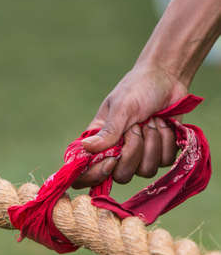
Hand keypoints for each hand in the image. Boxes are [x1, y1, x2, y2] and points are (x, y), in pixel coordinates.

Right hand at [72, 65, 187, 188]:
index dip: (97, 174)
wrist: (168, 78)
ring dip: (153, 142)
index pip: (88, 171)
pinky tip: (164, 122)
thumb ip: (107, 132)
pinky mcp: (160, 154)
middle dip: (134, 151)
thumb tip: (85, 148)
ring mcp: (140, 155)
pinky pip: (165, 161)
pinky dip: (167, 139)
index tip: (112, 159)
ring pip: (146, 171)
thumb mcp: (121, 108)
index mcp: (99, 141)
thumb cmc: (137, 89)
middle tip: (137, 126)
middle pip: (121, 175)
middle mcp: (117, 153)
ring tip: (151, 120)